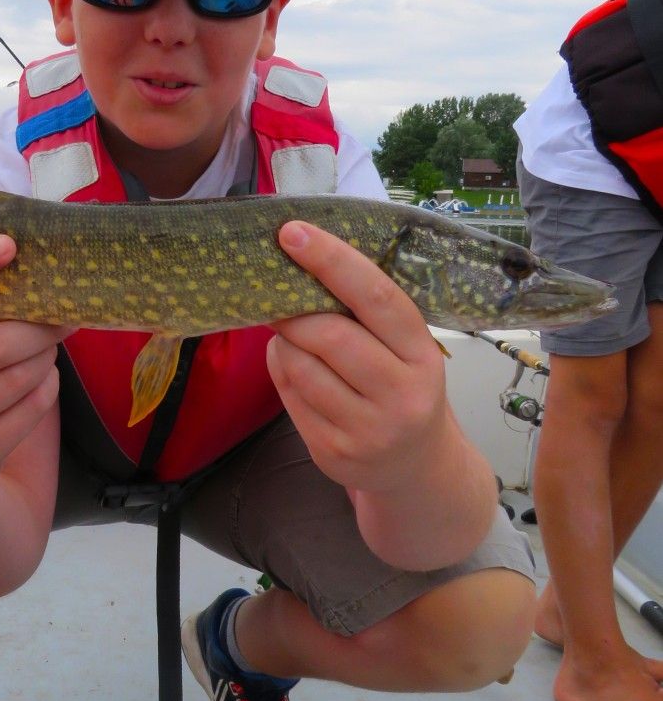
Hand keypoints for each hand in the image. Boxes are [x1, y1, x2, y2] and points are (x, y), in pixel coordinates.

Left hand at [267, 221, 448, 494]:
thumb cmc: (402, 388)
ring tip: (290, 336)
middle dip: (294, 311)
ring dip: (284, 343)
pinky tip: (294, 367)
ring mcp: (367, 429)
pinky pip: (290, 397)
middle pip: (330, 336)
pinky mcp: (333, 452)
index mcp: (424, 355)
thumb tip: (298, 270)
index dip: (332, 260)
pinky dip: (282, 371)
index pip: (377, 297)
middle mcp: (402, 395)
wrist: (416, 467)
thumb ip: (366, 315)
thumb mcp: (405, 350)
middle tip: (277, 297)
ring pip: (302, 367)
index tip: (292, 233)